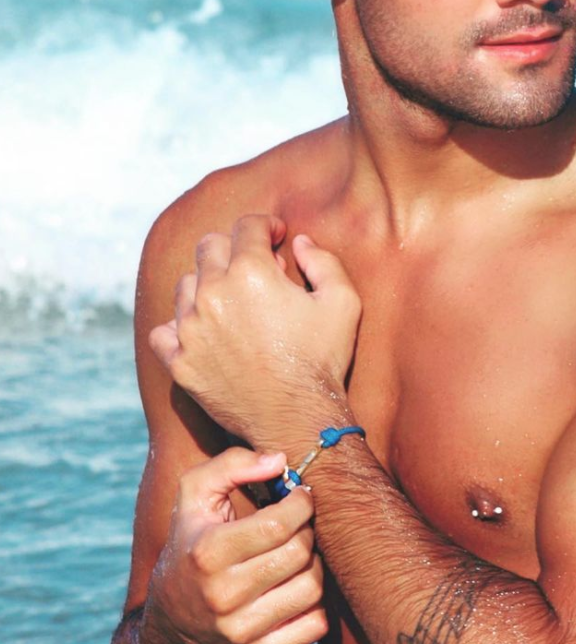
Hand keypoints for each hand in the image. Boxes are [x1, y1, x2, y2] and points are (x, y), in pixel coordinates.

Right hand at [144, 447, 328, 643]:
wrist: (172, 616)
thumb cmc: (193, 539)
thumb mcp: (195, 493)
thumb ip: (232, 463)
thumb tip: (279, 462)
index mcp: (207, 552)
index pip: (279, 523)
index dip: (301, 503)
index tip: (299, 497)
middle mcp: (221, 595)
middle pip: (299, 553)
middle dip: (307, 530)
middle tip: (300, 524)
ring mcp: (239, 631)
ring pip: (312, 588)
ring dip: (314, 564)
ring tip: (299, 553)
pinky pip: (315, 626)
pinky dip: (317, 603)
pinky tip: (298, 585)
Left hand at [149, 215, 360, 451]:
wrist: (297, 418)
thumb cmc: (323, 359)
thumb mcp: (343, 301)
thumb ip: (323, 262)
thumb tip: (299, 243)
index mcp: (251, 272)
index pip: (248, 226)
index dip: (266, 226)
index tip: (276, 238)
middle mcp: (213, 293)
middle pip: (210, 246)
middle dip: (234, 248)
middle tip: (256, 269)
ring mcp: (190, 329)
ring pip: (185, 285)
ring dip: (207, 285)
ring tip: (231, 303)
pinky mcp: (179, 362)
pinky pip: (163, 331)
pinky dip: (178, 327)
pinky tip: (202, 332)